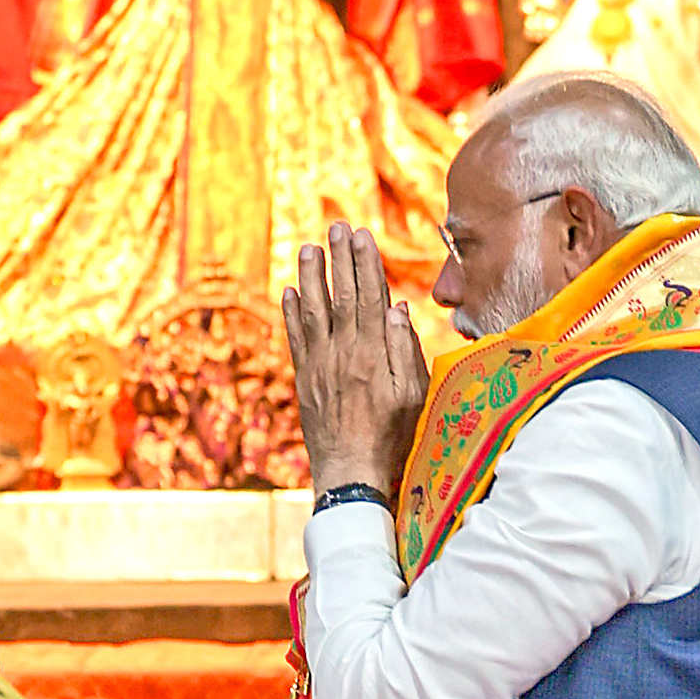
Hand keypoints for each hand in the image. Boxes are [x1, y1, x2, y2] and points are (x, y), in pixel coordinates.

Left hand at [282, 219, 428, 501]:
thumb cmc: (391, 437)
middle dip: (339, 259)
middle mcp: (343, 352)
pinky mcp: (303, 379)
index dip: (365, 263)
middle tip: (337, 226)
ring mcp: (319, 364)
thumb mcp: (412, 395)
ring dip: (311, 276)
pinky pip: (295, 338)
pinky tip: (288, 291)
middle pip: (341, 295)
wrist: (350, 472)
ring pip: (313, 310)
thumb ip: (403, 350)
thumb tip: (397, 307)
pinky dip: (290, 313)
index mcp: (372, 353)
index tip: (363, 235)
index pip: (369, 297)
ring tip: (309, 247)